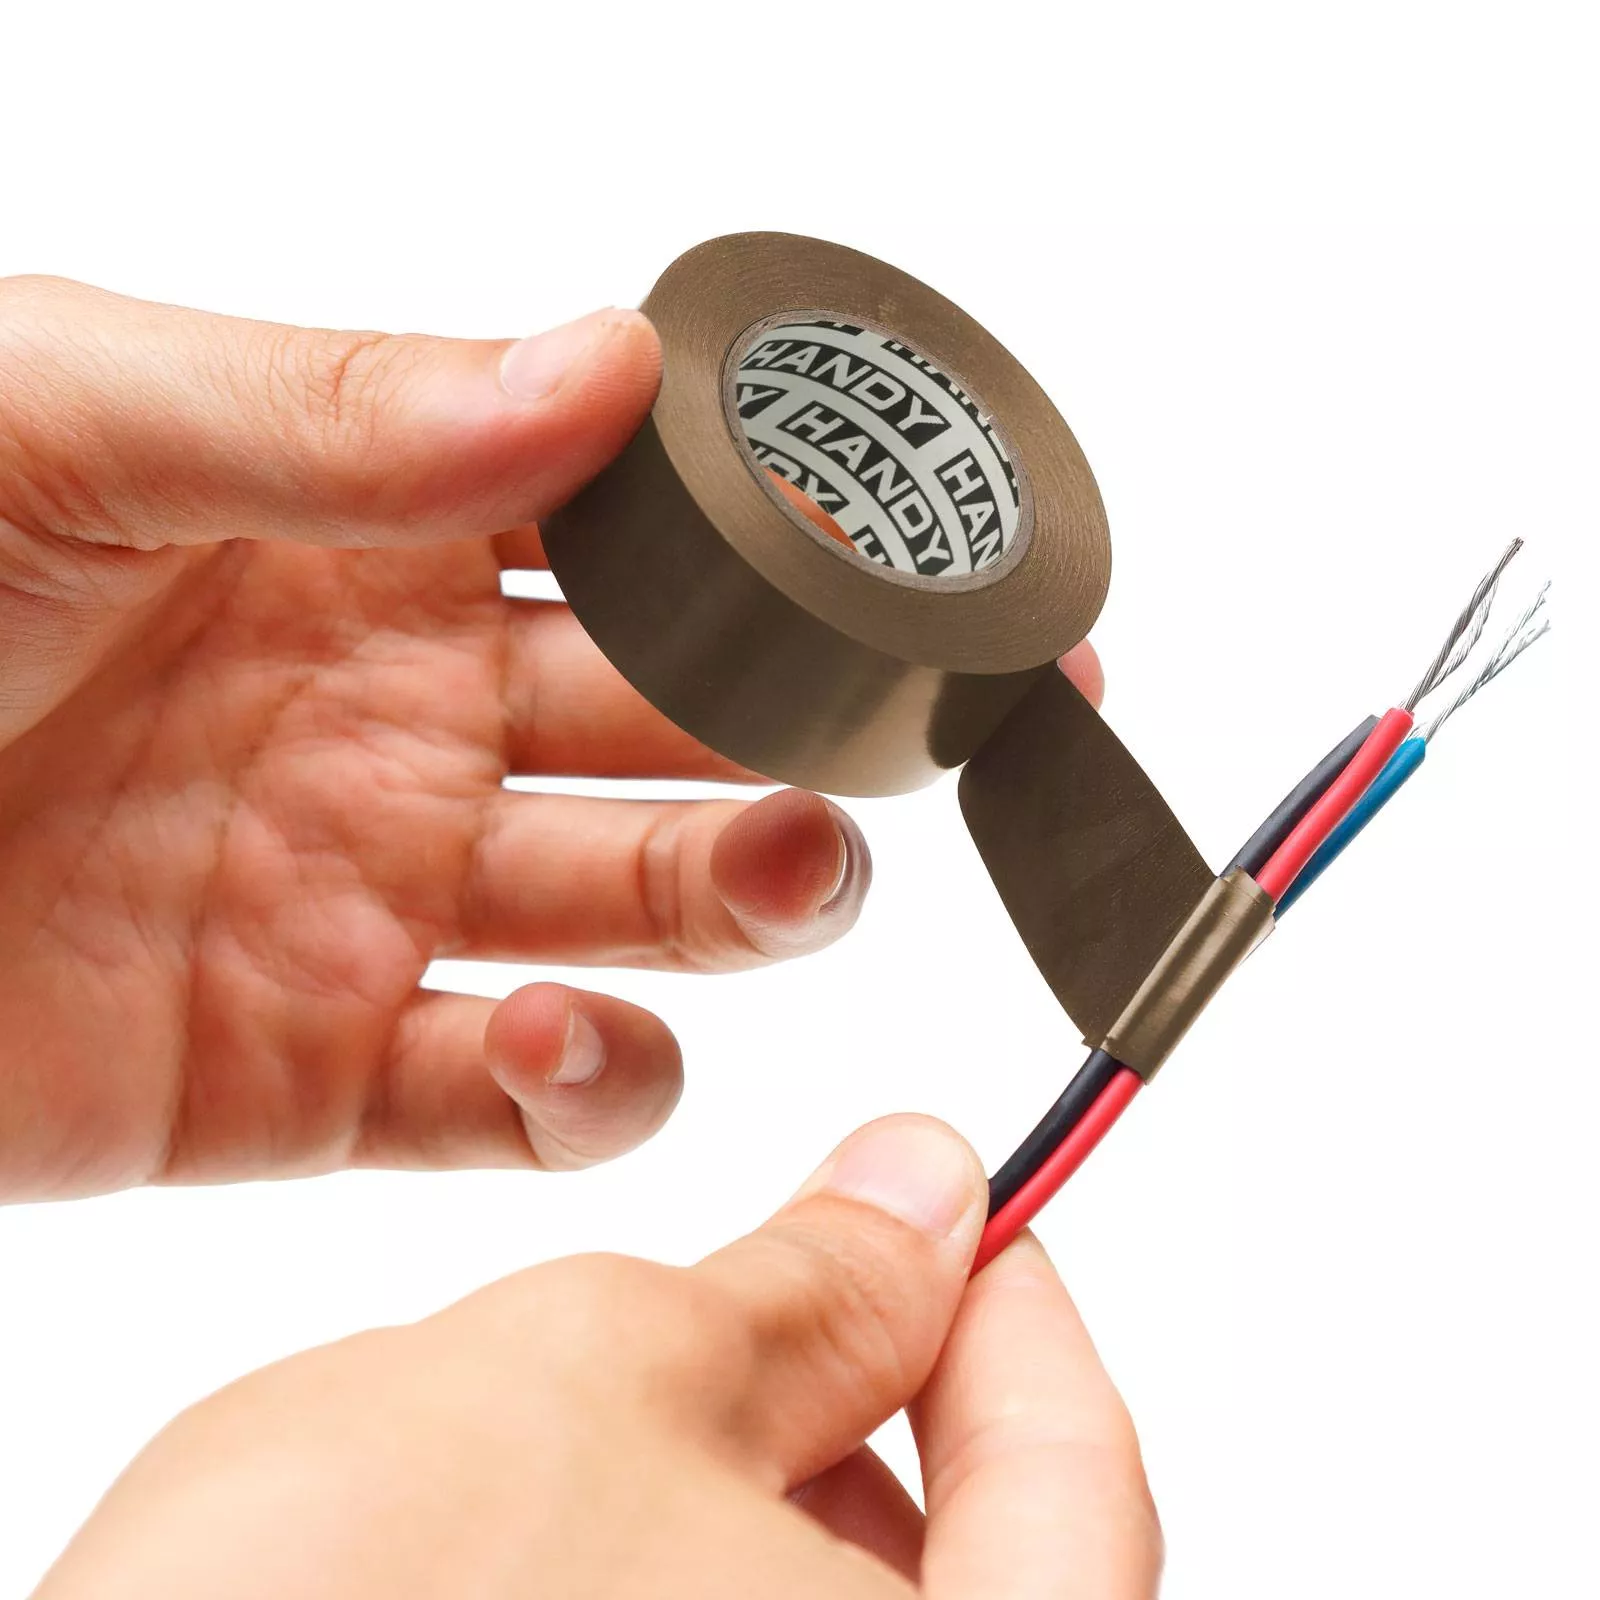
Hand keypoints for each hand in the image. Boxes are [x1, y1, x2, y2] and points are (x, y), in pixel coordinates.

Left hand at [0, 277, 878, 1197]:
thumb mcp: (56, 425)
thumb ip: (340, 410)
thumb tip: (608, 364)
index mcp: (371, 538)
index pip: (643, 532)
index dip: (795, 545)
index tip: (919, 568)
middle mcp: (408, 718)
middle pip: (689, 728)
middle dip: (816, 731)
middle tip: (902, 739)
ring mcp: (379, 900)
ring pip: (652, 910)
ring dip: (756, 897)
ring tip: (791, 874)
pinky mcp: (321, 1077)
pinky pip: (522, 1099)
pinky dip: (587, 1086)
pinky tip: (559, 1035)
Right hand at [34, 1117, 1159, 1597]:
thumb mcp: (607, 1379)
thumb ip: (805, 1285)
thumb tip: (923, 1189)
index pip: (1081, 1471)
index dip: (1014, 1303)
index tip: (952, 1208)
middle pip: (979, 1567)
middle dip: (877, 1397)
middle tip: (793, 1283)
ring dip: (763, 1494)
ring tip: (630, 1415)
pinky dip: (676, 1582)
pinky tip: (566, 1533)